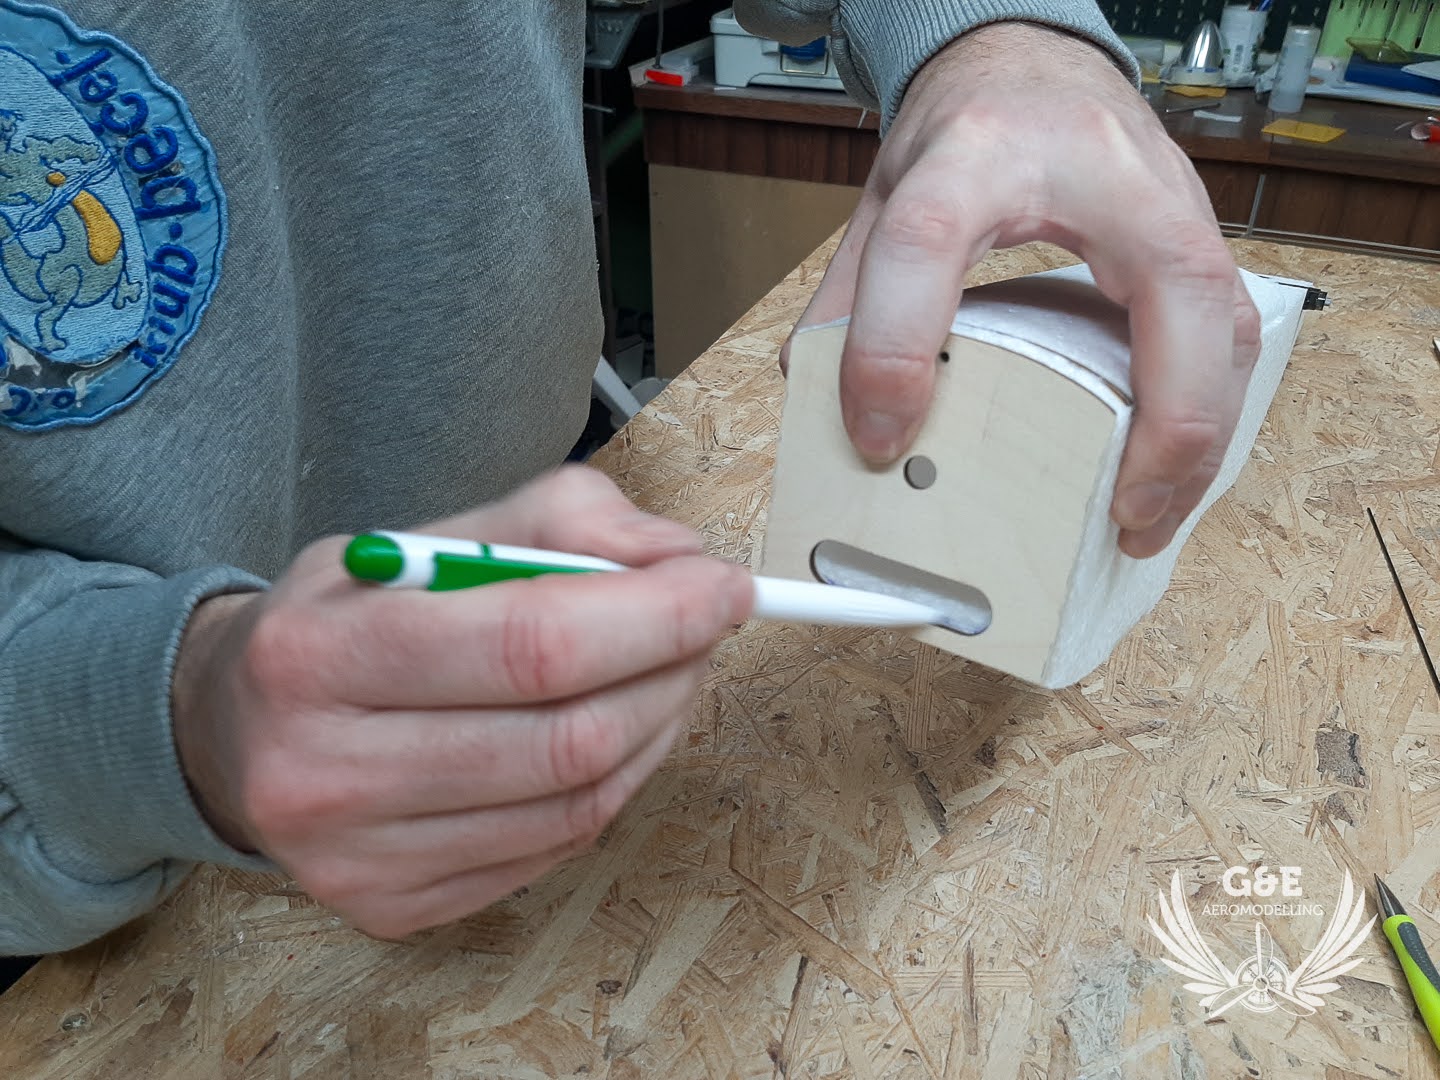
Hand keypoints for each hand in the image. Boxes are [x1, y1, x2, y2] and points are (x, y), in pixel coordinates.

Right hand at [172, 466, 752, 938]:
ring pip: (578, 805)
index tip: (723, 588)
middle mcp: (323, 771)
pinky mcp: (395, 908)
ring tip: (664, 673)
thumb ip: (563, 523)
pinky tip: (611, 736)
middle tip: (703, 630)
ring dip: (656, 729)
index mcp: (318, 653)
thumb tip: (683, 563)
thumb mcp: (435, 534)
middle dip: (671, 672)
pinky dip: (612, 784)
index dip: (654, 617)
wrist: (235, 729)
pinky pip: (556, 849)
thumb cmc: (352, 617)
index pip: (530, 644)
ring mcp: (358, 860)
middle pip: (567, 738)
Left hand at [786, 22, 1259, 557]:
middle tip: (1120, 520)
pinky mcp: (1201, 239)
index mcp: (980, 153)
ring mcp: (1172, 203)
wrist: (1030, 63)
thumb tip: (832, 408)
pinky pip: (1231, 339)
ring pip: (1232, 332)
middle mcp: (1103, 174)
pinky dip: (1210, 413)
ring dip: (1202, 442)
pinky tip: (1170, 470)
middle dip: (1165, 430)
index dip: (894, 346)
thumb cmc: (969, 128)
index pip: (927, 241)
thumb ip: (851, 299)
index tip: (882, 437)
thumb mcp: (887, 200)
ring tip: (1146, 519)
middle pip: (1179, 299)